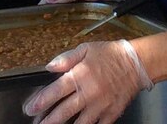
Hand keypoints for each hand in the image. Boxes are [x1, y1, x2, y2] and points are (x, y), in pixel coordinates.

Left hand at [23, 40, 151, 123]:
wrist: (136, 64)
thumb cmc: (110, 55)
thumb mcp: (85, 49)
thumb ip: (65, 59)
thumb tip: (49, 67)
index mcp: (80, 76)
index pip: (55, 91)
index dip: (41, 101)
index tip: (30, 108)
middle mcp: (89, 93)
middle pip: (64, 111)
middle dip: (48, 120)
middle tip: (37, 123)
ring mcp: (101, 106)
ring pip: (80, 123)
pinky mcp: (111, 113)